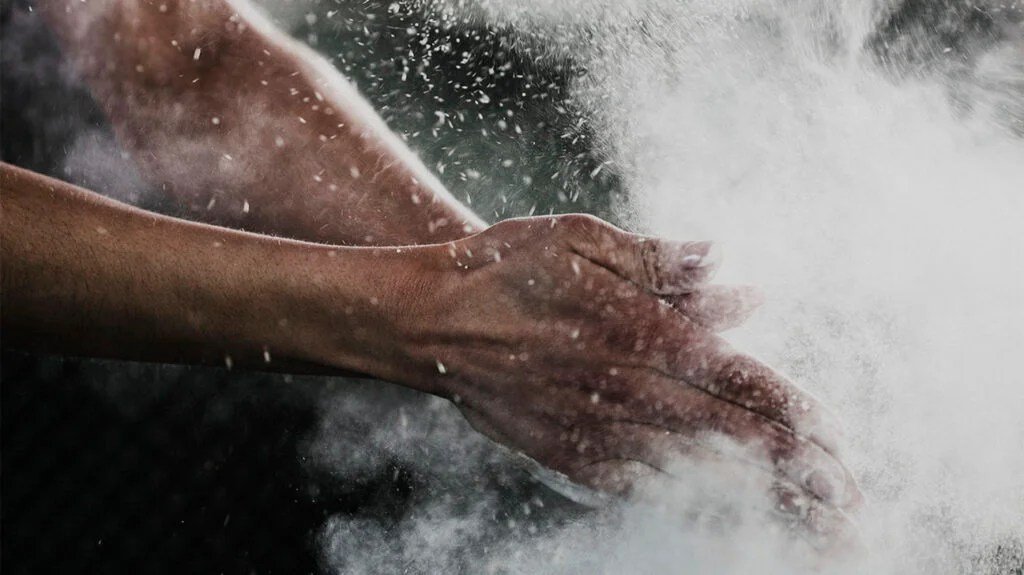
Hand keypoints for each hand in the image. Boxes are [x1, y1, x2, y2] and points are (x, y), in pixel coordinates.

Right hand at [393, 215, 860, 532]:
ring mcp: (593, 429)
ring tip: (806, 526)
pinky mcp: (564, 454)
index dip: (793, 412)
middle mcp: (624, 389)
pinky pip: (637, 484)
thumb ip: (662, 264)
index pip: (738, 378)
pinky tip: (718, 514)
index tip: (836, 438)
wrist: (424, 320)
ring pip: (691, 472)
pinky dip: (685, 502)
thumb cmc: (502, 267)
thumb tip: (741, 281)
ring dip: (755, 501)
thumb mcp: (578, 238)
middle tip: (847, 503)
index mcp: (637, 331)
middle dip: (795, 472)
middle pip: (728, 438)